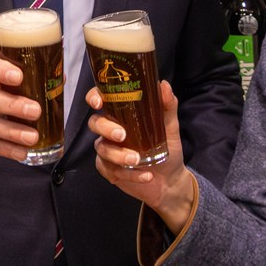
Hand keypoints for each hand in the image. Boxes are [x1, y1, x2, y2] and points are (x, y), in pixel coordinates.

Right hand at [87, 80, 194, 232]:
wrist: (171, 180)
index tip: (98, 103)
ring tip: (137, 159)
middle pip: (95, 123)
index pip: (100, 99)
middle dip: (106, 128)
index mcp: (121, 114)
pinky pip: (111, 170)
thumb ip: (167, 106)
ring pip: (102, 148)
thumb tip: (163, 85)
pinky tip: (146, 175)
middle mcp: (110, 129)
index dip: (94, 98)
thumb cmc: (168, 147)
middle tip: (122, 135)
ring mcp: (108, 150)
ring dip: (119, 155)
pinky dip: (129, 174)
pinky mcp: (109, 170)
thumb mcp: (171, 126)